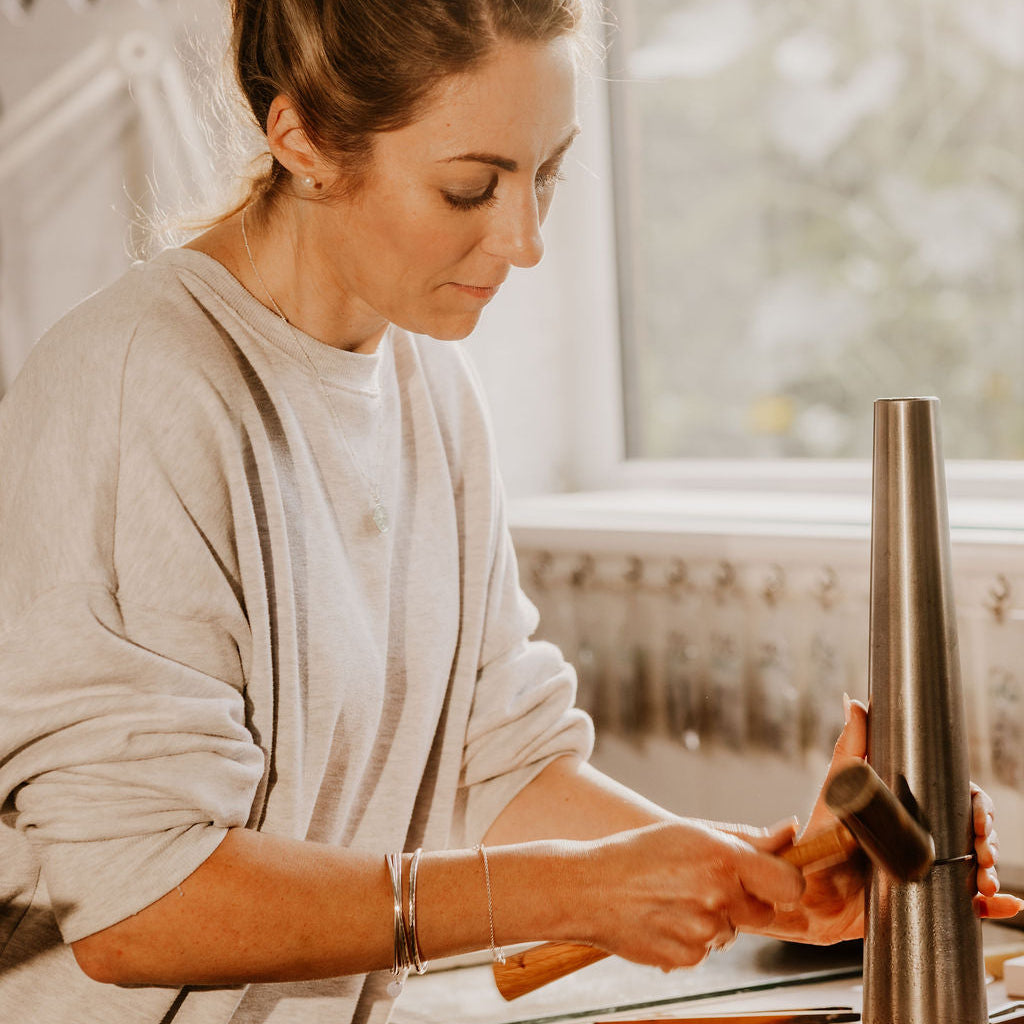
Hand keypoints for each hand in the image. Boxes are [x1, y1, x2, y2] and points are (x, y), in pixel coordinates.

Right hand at [579, 818, 804, 969]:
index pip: (789, 884)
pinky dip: (692, 939)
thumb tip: (790, 832)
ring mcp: (703, 931)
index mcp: (723, 858)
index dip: (783, 882)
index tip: (770, 879)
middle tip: (705, 884)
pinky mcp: (688, 959)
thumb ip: (746, 838)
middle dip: (744, 900)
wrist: (590, 888)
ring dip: (715, 920)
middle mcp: (718, 896)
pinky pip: (707, 951)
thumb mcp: (692, 832)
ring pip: (733, 932)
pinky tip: (666, 918)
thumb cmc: (641, 854)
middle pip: (764, 911)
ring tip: (676, 899)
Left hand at [757, 696, 1023, 943]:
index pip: (955, 800)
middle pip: (971, 832)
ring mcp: (927, 872)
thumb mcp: (837, 793)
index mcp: (908, 812)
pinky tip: (1001, 905)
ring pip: (975, 867)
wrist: (810, 896)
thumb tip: (854, 702)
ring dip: (991, 872)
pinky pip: (969, 904)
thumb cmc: (820, 842)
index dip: (975, 805)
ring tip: (985, 881)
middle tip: (982, 849)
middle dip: (987, 839)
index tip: (980, 815)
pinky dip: (994, 905)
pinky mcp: (928, 904)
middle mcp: (922, 840)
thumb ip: (848, 750)